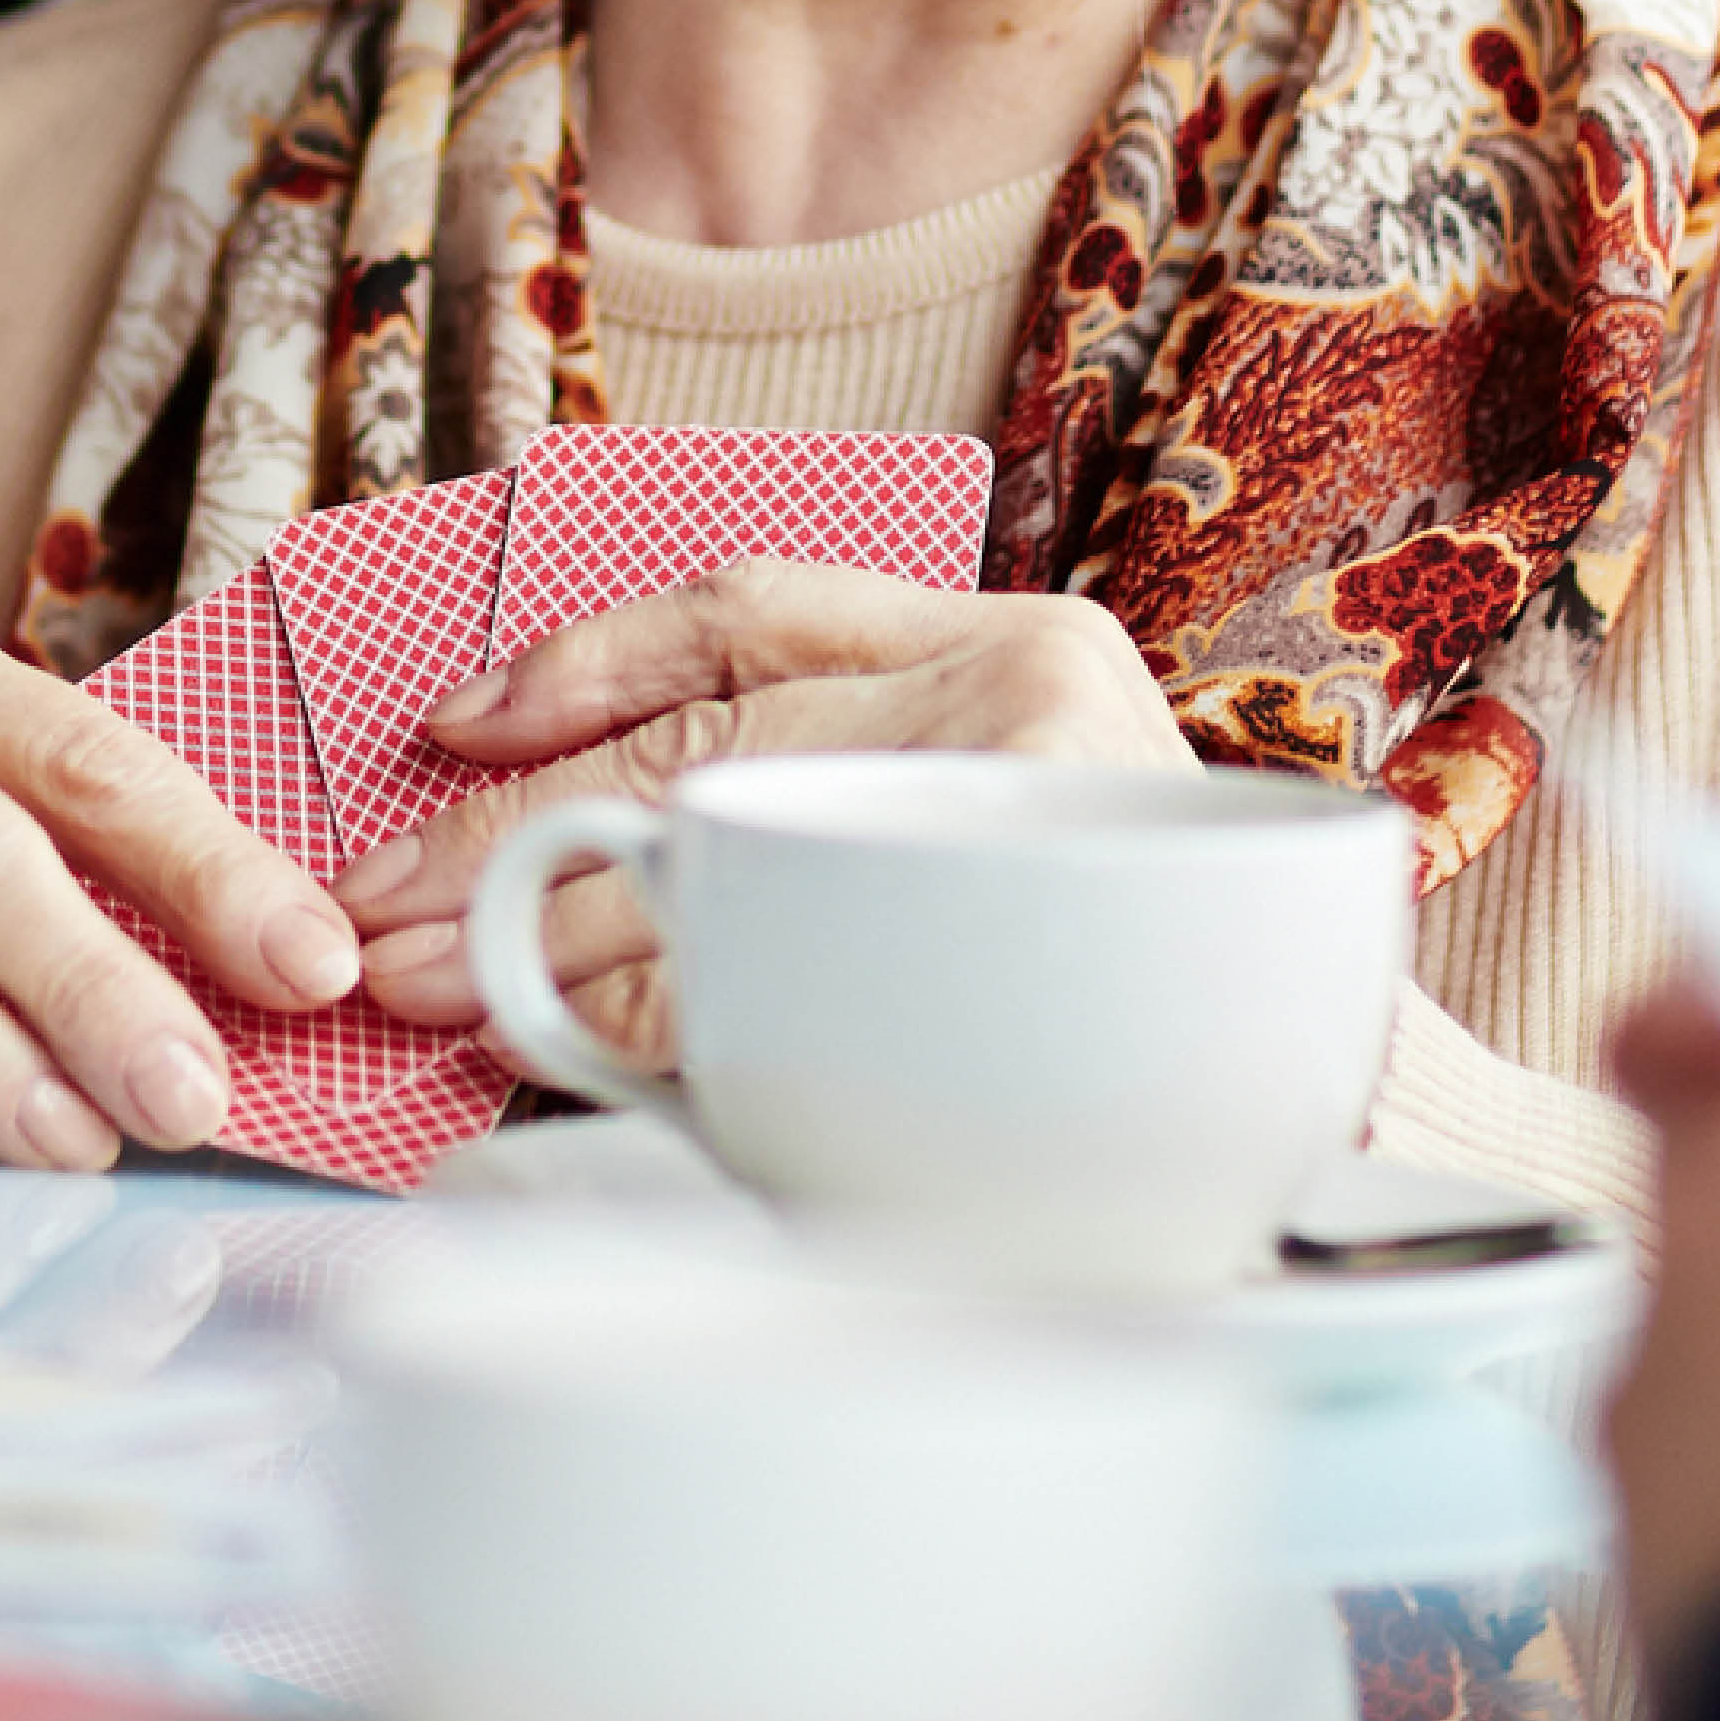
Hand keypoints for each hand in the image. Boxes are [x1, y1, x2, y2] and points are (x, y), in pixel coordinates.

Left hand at [338, 565, 1188, 1056]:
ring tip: (424, 985)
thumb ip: (837, 805)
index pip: (751, 607)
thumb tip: (573, 861)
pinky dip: (647, 1018)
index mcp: (1012, 640)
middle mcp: (1024, 690)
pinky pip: (771, 978)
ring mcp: (1026, 809)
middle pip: (700, 742)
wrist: (1345, 1112)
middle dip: (506, 829)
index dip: (584, 656)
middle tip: (374, 906)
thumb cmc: (1139, 981)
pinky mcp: (1022, 933)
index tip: (456, 721)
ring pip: (716, 859)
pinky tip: (564, 1045)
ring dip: (539, 936)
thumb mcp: (993, 825)